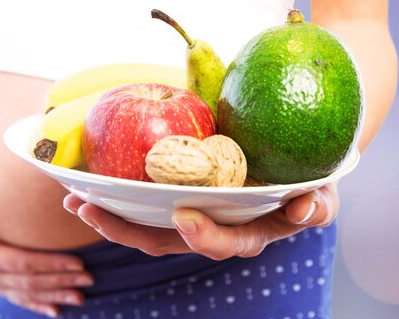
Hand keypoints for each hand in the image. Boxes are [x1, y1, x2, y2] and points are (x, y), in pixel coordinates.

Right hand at [0, 196, 93, 317]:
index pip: (24, 263)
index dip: (52, 265)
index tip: (78, 263)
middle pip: (33, 281)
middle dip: (63, 281)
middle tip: (90, 278)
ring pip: (31, 292)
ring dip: (57, 295)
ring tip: (81, 297)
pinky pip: (22, 298)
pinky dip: (40, 305)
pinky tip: (57, 311)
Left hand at [63, 183, 338, 260]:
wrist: (292, 155)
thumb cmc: (309, 176)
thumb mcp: (323, 189)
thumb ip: (319, 202)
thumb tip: (306, 209)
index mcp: (247, 232)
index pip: (223, 243)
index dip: (204, 236)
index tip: (185, 216)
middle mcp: (213, 228)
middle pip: (166, 241)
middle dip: (127, 231)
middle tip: (92, 209)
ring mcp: (191, 213)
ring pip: (145, 225)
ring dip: (110, 216)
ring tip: (75, 199)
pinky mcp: (177, 193)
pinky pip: (142, 199)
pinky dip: (116, 194)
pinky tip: (88, 180)